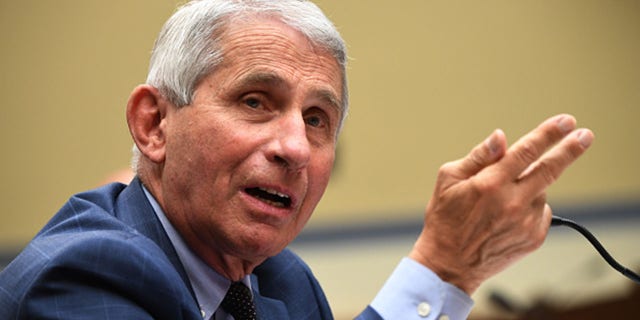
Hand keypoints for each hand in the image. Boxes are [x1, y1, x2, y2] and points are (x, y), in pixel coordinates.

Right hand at [409, 114, 593, 293]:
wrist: (449, 264)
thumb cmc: (445, 219)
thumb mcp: (448, 180)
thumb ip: (479, 157)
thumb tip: (501, 138)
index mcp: (490, 184)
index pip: (526, 151)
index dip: (548, 134)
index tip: (566, 122)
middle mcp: (512, 202)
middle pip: (550, 169)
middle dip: (570, 149)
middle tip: (585, 135)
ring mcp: (525, 222)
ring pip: (541, 191)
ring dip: (530, 186)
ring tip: (501, 201)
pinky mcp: (533, 238)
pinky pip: (541, 212)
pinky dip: (530, 206)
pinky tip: (508, 215)